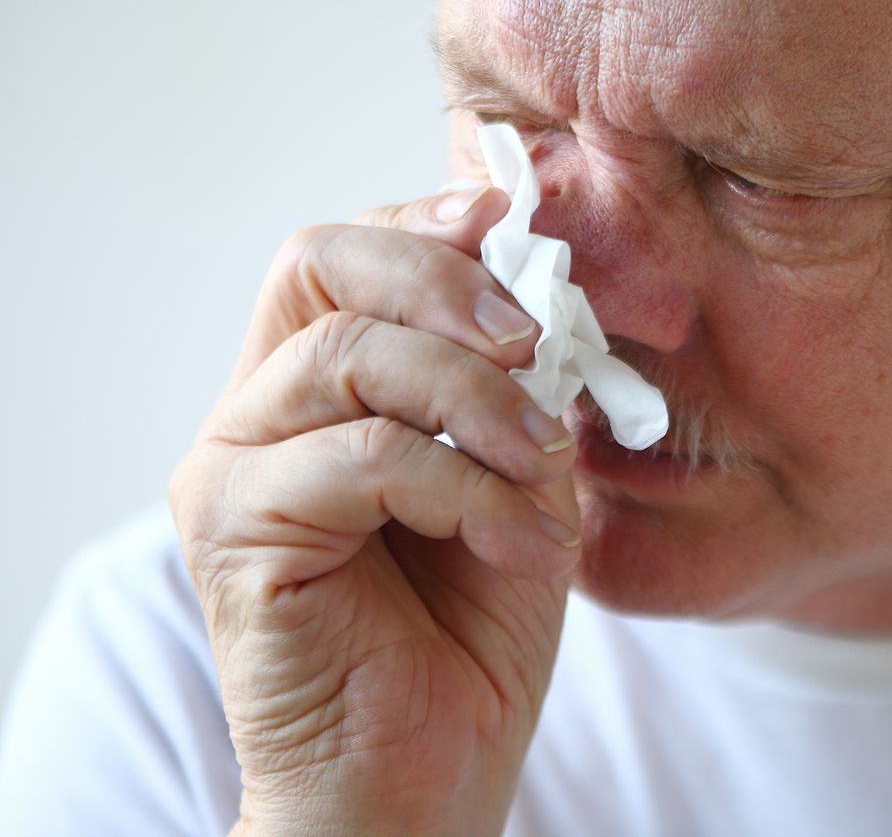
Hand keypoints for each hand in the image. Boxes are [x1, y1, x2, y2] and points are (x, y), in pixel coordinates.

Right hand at [169, 186, 579, 836]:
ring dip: (474, 401)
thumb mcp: (517, 479)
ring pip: (347, 357)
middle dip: (438, 278)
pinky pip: (361, 458)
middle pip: (314, 264)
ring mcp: (234, 475)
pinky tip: (519, 541)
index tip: (504, 219)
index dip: (420, 224)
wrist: (426, 779)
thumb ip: (517, 388)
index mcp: (316, 393)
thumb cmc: (469, 631)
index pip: (339, 255)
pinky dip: (464, 486)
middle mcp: (256, 418)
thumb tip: (548, 293)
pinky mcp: (236, 537)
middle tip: (529, 338)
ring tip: (539, 466)